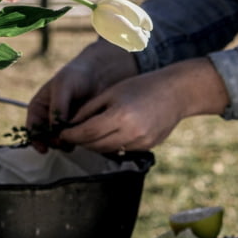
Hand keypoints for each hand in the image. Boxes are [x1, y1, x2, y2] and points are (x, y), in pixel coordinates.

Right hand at [25, 39, 138, 151]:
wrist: (98, 74)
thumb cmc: (76, 75)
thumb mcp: (62, 87)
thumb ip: (58, 107)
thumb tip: (55, 129)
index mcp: (39, 108)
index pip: (32, 128)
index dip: (35, 140)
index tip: (43, 148)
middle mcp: (49, 118)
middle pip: (46, 138)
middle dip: (53, 143)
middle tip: (63, 143)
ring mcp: (64, 124)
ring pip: (61, 141)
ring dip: (66, 143)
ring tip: (75, 140)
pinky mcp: (78, 128)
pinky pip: (76, 139)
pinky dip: (78, 141)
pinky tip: (84, 137)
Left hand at [58, 57, 230, 153]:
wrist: (176, 93)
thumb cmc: (141, 87)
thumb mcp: (112, 92)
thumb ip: (90, 109)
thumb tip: (70, 125)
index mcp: (119, 115)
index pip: (87, 132)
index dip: (71, 134)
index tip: (61, 132)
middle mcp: (131, 133)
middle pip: (95, 145)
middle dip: (81, 141)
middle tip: (72, 134)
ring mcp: (141, 142)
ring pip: (108, 150)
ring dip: (95, 145)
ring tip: (89, 134)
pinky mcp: (147, 147)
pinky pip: (122, 150)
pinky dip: (112, 144)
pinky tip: (110, 134)